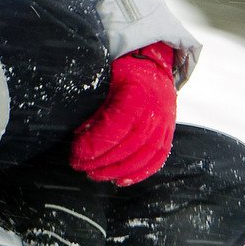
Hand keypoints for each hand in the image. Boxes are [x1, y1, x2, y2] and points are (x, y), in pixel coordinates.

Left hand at [70, 41, 176, 185]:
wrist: (151, 64)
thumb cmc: (122, 71)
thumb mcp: (104, 80)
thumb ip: (95, 107)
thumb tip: (81, 134)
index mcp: (138, 94)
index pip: (116, 127)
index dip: (95, 144)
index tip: (76, 152)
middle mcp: (156, 111)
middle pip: (129, 146)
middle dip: (101, 161)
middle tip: (78, 166)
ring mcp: (166, 123)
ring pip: (143, 156)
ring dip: (116, 170)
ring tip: (94, 175)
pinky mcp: (168, 133)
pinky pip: (157, 158)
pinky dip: (139, 173)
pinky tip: (120, 181)